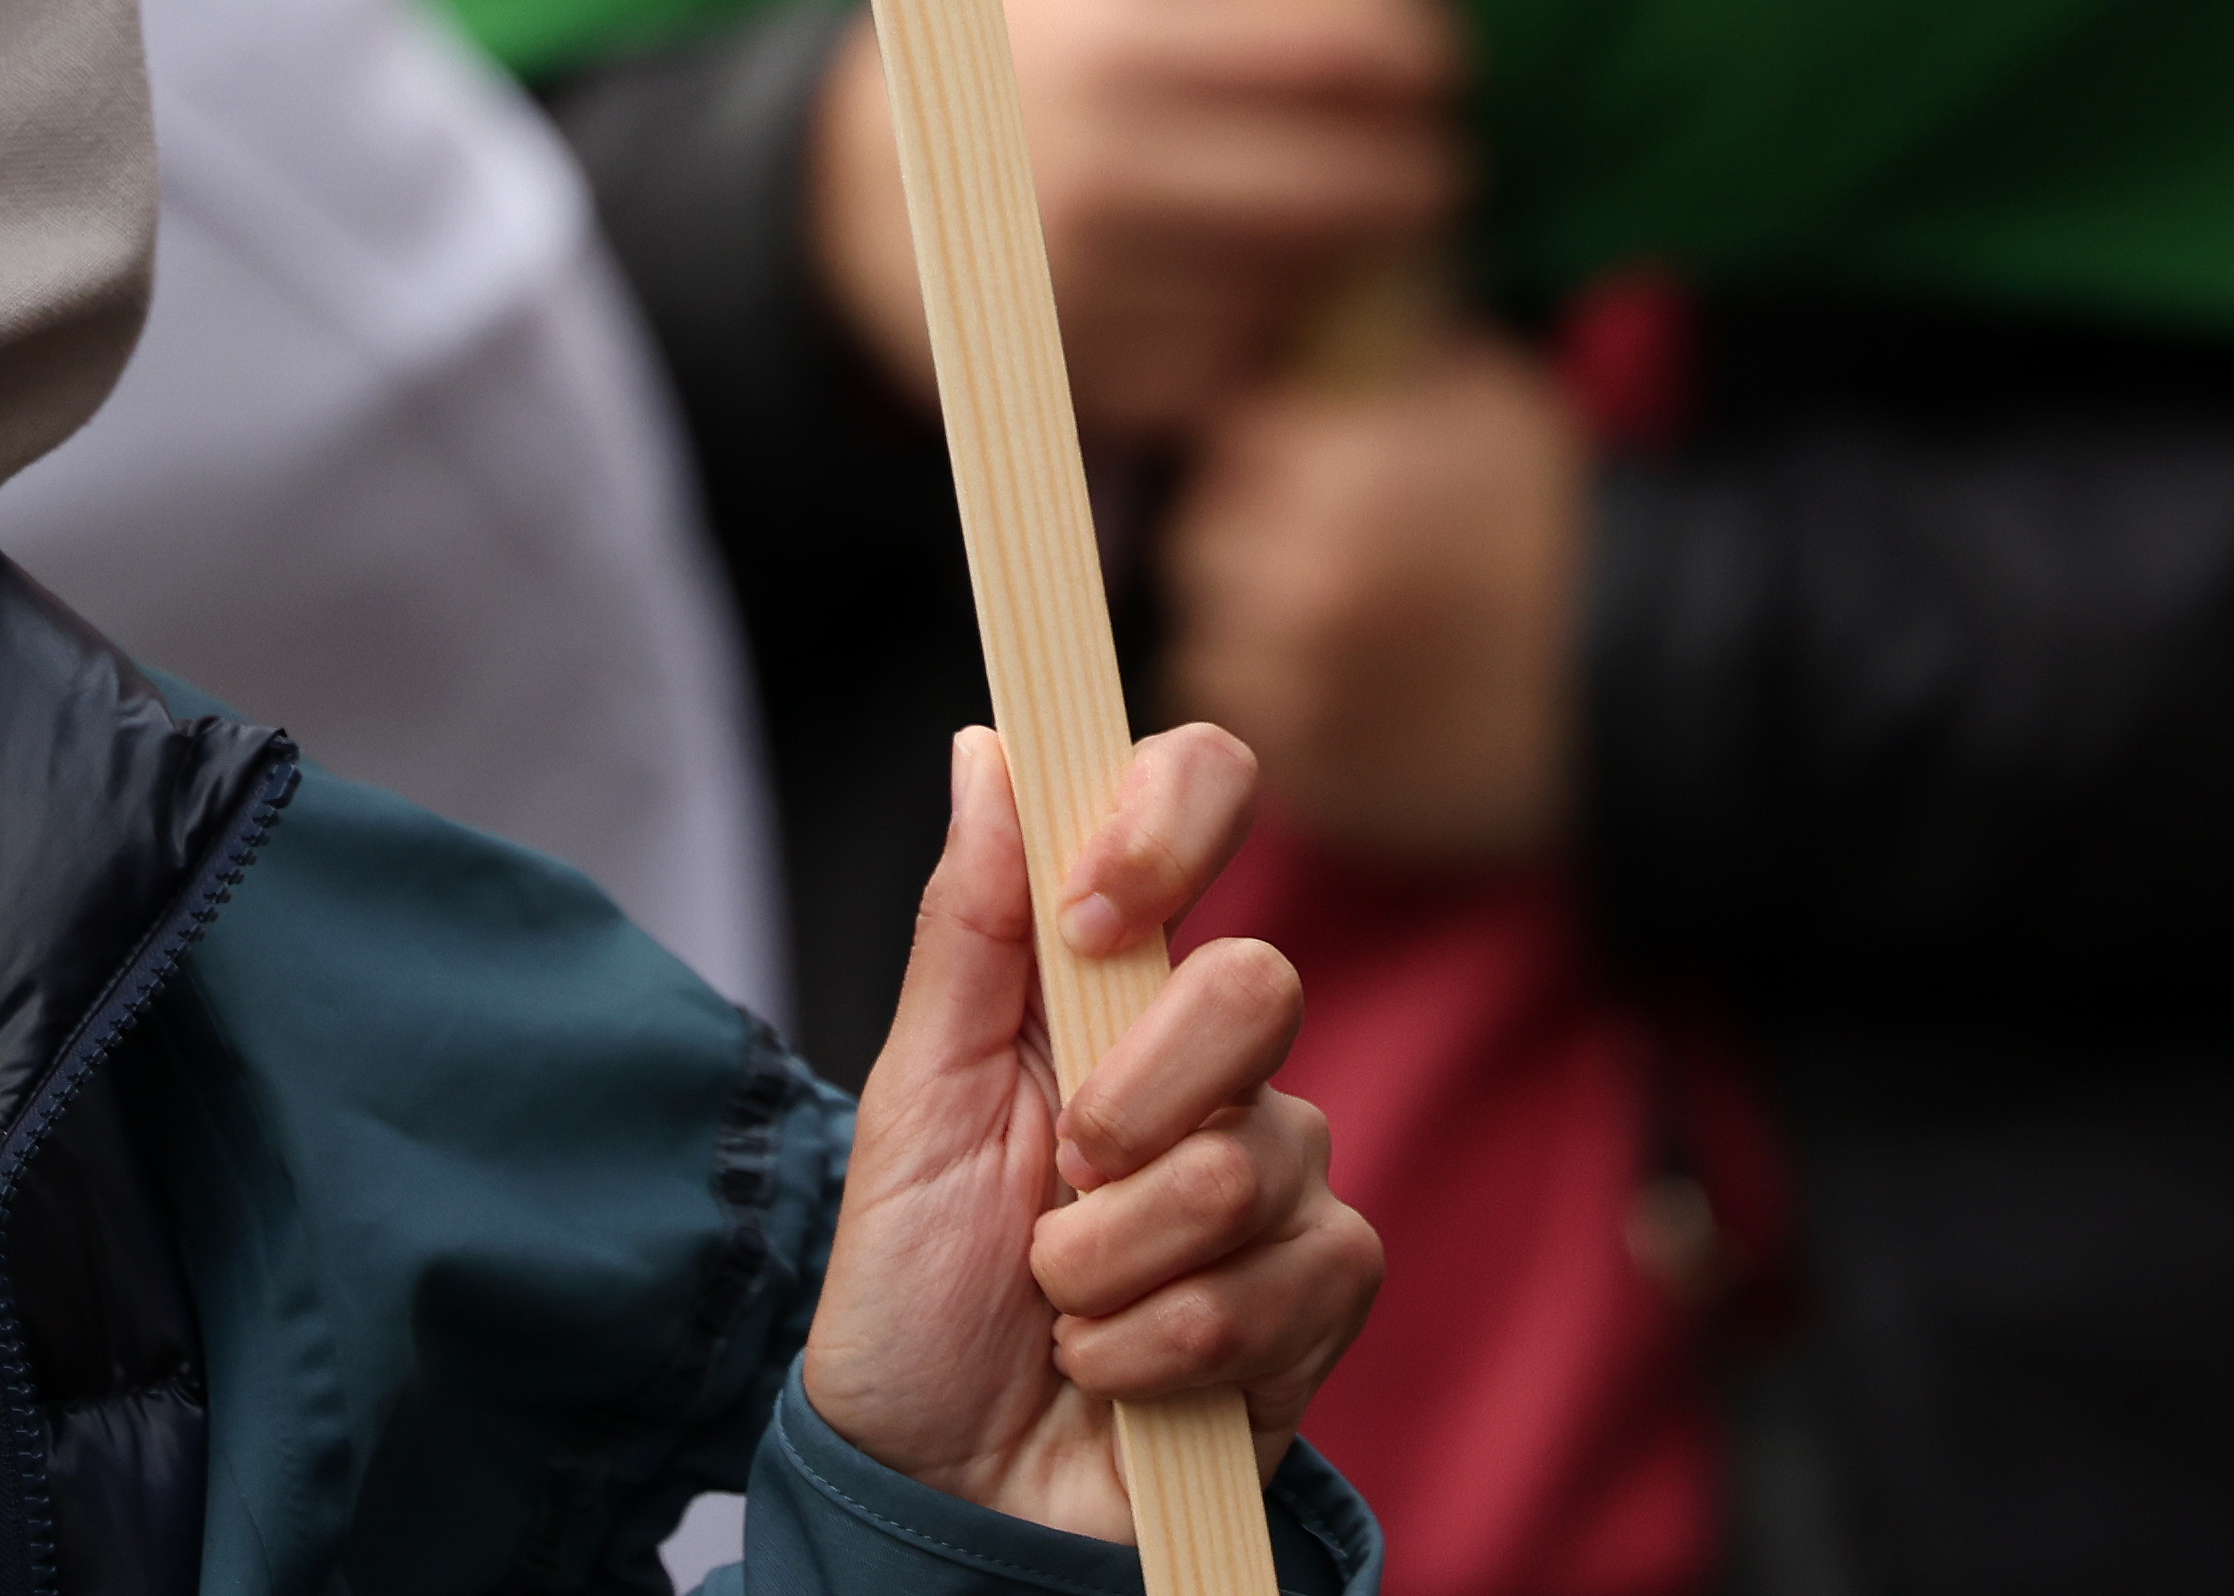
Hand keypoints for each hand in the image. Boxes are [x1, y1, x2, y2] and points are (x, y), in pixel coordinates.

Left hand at [806, 722, 1379, 1537]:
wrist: (947, 1487)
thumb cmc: (916, 1289)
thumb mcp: (917, 1099)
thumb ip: (969, 926)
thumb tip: (992, 745)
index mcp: (1100, 971)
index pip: (1198, 799)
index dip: (1167, 823)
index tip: (1086, 914)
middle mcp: (1205, 1052)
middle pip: (1257, 983)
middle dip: (1135, 1099)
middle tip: (1060, 1177)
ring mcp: (1274, 1171)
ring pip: (1261, 1153)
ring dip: (1122, 1255)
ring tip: (1057, 1302)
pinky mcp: (1317, 1295)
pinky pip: (1292, 1279)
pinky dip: (1169, 1340)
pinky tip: (1115, 1370)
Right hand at [808, 0, 1470, 434]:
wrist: (850, 202)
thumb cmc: (989, 37)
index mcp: (1109, 37)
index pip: (1341, 48)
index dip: (1420, 48)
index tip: (1437, 48)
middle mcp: (1104, 168)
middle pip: (1356, 182)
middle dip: (1420, 161)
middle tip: (1433, 143)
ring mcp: (1104, 288)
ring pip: (1317, 277)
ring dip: (1361, 250)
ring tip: (1364, 205)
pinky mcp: (1105, 382)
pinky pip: (1256, 359)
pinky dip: (1282, 324)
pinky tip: (1275, 277)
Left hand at [1163, 332, 1586, 865]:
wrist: (1663, 681)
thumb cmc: (1566, 523)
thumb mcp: (1473, 398)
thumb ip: (1362, 376)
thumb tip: (1283, 354)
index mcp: (1330, 483)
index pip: (1234, 450)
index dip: (1270, 458)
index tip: (1307, 474)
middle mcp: (1299, 591)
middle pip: (1205, 547)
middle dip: (1248, 541)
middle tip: (1317, 555)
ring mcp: (1307, 697)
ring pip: (1213, 647)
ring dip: (1253, 632)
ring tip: (1335, 630)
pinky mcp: (1327, 785)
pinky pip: (1258, 736)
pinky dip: (1290, 712)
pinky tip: (1354, 693)